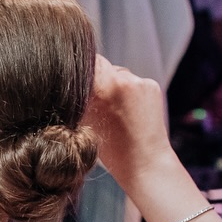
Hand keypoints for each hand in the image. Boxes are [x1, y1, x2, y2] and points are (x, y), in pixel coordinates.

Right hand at [84, 55, 171, 194]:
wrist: (144, 161)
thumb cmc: (110, 148)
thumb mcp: (84, 121)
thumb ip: (78, 97)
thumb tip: (70, 80)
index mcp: (101, 87)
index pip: (86, 60)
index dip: (79, 69)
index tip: (76, 81)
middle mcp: (122, 79)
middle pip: (102, 66)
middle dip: (98, 80)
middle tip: (97, 101)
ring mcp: (140, 81)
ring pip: (119, 74)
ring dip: (114, 86)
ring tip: (115, 110)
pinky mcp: (152, 85)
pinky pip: (134, 81)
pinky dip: (129, 92)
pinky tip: (129, 110)